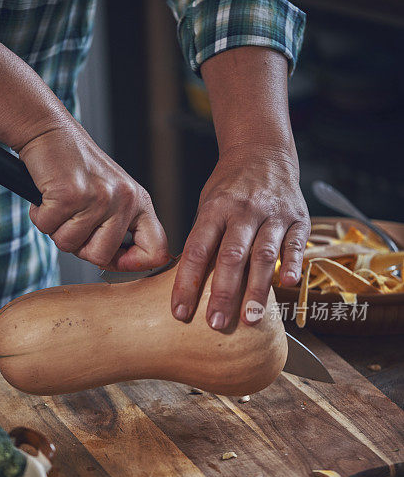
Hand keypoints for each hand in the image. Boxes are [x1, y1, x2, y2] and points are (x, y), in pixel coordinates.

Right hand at [19, 121, 169, 270]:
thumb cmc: (76, 167)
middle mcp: (125, 199)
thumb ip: (119, 228)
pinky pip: (48, 227)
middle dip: (78, 246)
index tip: (113, 260)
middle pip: (101, 256)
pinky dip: (40, 215)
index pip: (156, 251)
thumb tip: (121, 265)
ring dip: (56, 228)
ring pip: (70, 244)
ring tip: (59, 203)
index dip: (133, 265)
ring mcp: (99, 197)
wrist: (49, 131)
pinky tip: (46, 195)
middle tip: (71, 220)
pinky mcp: (71, 194)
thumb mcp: (110, 195)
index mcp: (139, 202)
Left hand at [171, 142, 309, 327]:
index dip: (187, 284)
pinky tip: (287, 284)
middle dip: (223, 293)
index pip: (197, 251)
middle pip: (232, 256)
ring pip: (264, 255)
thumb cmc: (229, 189)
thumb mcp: (207, 207)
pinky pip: (295, 244)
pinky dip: (292, 264)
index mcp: (215, 209)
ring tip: (250, 319)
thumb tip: (187, 286)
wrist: (262, 153)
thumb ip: (203, 241)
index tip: (180, 312)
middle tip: (216, 324)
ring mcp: (273, 214)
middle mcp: (244, 211)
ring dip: (257, 289)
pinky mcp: (298, 218)